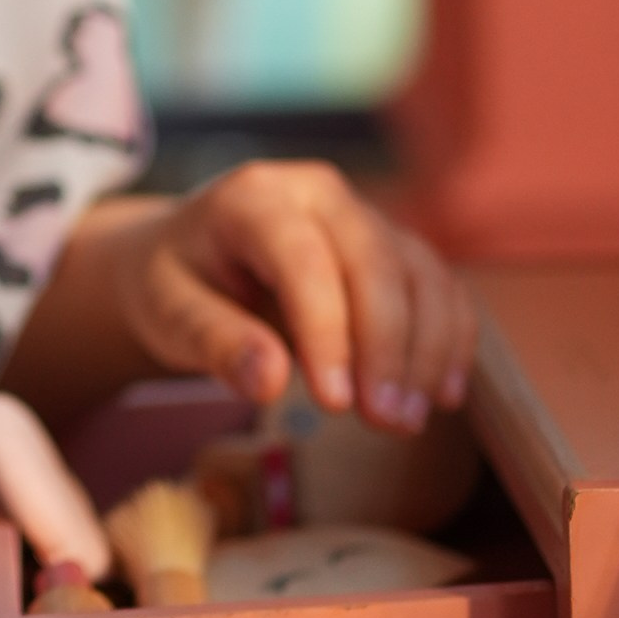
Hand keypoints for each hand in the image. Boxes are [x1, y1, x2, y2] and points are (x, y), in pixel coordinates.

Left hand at [100, 163, 474, 428]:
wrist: (188, 259)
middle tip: (385, 423)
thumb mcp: (168, 314)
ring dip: (427, 351)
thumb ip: (214, 342)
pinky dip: (450, 339)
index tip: (333, 404)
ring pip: (420, 274)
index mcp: (255, 197)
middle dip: (388, 348)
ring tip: (407, 421)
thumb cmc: (174, 285)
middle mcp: (320, 195)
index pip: (302, 259)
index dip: (326, 331)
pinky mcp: (394, 248)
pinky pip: (440, 286)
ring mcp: (364, 217)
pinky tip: (442, 395)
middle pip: (375, 263)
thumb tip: (268, 381)